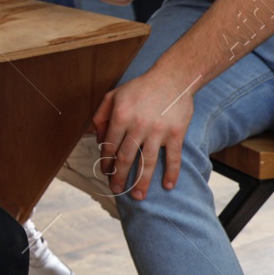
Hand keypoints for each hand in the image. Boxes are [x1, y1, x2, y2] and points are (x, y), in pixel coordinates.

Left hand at [93, 65, 195, 199]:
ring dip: (141, 182)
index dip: (105, 162)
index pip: (109, 146)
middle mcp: (138, 126)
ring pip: (147, 162)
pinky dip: (171, 173)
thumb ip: (100, 116)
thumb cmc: (140, 88)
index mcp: (120, 117)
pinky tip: (167, 186)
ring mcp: (158, 131)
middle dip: (119, 177)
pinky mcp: (176, 134)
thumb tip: (97, 140)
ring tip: (137, 196)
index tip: (105, 172)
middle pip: (126, 158)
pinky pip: (173, 158)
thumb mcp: (113, 96)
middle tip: (116, 190)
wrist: (172, 78)